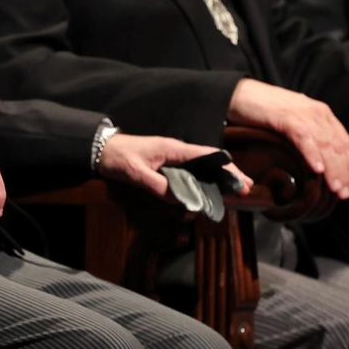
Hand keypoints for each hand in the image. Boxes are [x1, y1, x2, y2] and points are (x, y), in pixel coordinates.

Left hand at [97, 133, 253, 198]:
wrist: (101, 149)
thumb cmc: (118, 157)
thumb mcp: (135, 172)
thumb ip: (157, 185)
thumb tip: (180, 200)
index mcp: (173, 149)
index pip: (206, 155)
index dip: (225, 167)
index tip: (241, 179)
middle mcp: (176, 152)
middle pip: (208, 163)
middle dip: (228, 174)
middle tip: (247, 189)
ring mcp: (171, 159)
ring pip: (200, 169)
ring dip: (217, 180)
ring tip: (234, 193)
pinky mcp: (165, 166)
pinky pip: (187, 175)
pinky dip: (200, 184)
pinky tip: (208, 194)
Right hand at [228, 78, 348, 198]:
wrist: (238, 94)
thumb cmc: (263, 112)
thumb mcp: (293, 124)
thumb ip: (308, 138)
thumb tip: (320, 165)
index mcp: (321, 114)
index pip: (344, 142)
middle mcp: (317, 112)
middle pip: (338, 146)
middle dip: (344, 172)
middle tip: (345, 193)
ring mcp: (302, 113)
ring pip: (325, 144)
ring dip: (333, 168)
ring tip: (335, 188)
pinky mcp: (285, 115)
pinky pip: (304, 138)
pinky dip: (312, 154)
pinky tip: (317, 170)